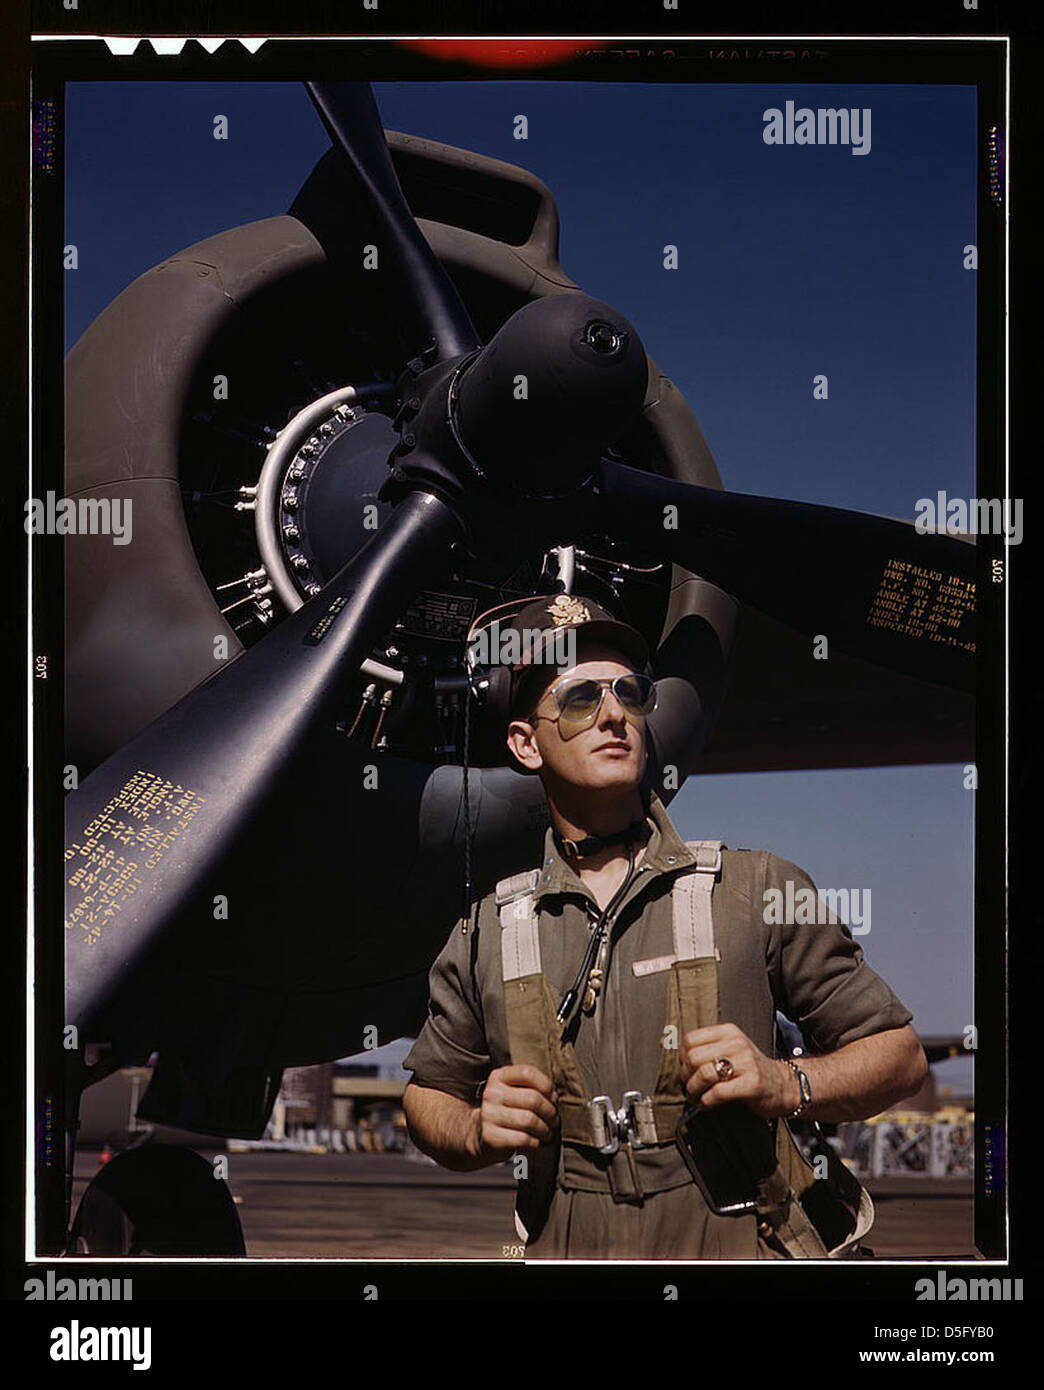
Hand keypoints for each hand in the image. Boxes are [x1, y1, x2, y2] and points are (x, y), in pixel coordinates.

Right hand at [468, 1065, 558, 1160]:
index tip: (552, 1097)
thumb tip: (553, 1097)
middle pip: (532, 1099)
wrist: (481, 1134)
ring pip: (529, 1120)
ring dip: (545, 1130)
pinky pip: (522, 1138)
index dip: (546, 1085)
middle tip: (554, 1121)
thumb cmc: (506, 1111)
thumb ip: (533, 1088)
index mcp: (499, 1076)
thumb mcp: (514, 1092)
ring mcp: (489, 1115)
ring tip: (548, 1133)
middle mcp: (492, 1093)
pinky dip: (535, 1142)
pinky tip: (537, 1142)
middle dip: (550, 1112)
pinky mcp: (490, 1136)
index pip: (527, 1072)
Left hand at [680, 1023, 796, 1119]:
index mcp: (728, 1032)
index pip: (690, 1039)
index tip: (685, 1071)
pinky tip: (708, 1104)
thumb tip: (663, 1042)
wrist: (783, 1086)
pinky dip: (707, 1101)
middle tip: (689, 1087)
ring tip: (696, 1097)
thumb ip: (703, 1048)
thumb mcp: (729, 1051)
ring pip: (704, 1074)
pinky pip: (718, 1092)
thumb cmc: (749, 1070)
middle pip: (694, 1057)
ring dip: (694, 1090)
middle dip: (686, 1076)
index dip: (681, 1058)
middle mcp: (737, 1043)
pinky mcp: (752, 1083)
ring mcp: (746, 1063)